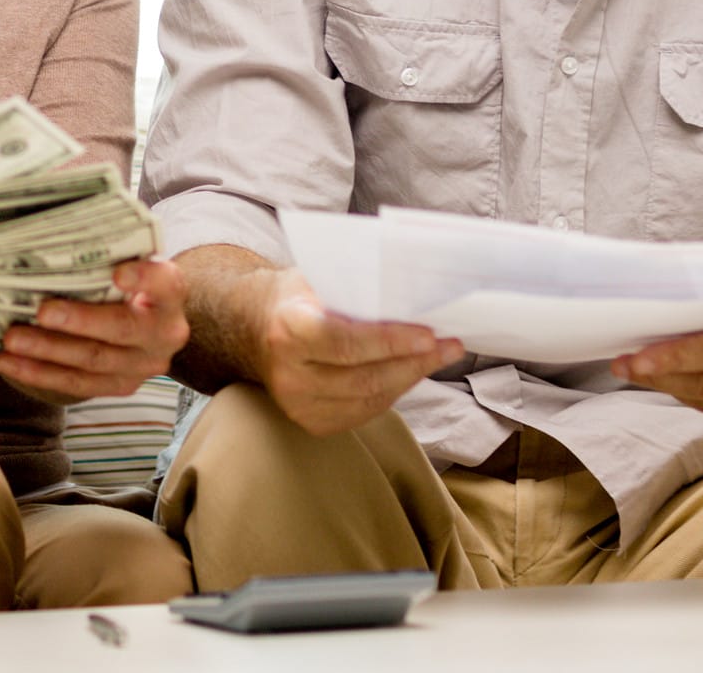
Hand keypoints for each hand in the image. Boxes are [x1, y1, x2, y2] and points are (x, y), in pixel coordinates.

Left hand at [0, 257, 190, 403]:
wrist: (148, 321)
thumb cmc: (128, 281)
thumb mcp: (129, 260)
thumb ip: (106, 251)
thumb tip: (55, 224)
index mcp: (171, 294)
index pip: (164, 283)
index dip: (143, 278)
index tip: (117, 272)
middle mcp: (165, 333)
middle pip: (122, 328)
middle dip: (78, 321)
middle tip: (41, 311)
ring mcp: (144, 365)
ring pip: (93, 361)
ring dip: (48, 351)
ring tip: (13, 339)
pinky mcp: (121, 386)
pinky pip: (77, 384)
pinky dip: (40, 373)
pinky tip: (10, 362)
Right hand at [250, 270, 463, 436]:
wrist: (252, 330)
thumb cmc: (293, 298)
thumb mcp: (314, 280)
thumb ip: (353, 290)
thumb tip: (411, 295)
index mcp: (288, 331)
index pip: (346, 342)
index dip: (390, 341)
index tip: (429, 335)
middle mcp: (289, 375)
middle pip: (364, 376)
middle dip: (414, 362)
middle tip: (450, 346)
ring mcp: (298, 405)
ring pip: (370, 398)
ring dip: (410, 377)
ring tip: (440, 357)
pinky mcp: (311, 422)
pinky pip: (365, 411)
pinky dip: (393, 392)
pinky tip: (410, 373)